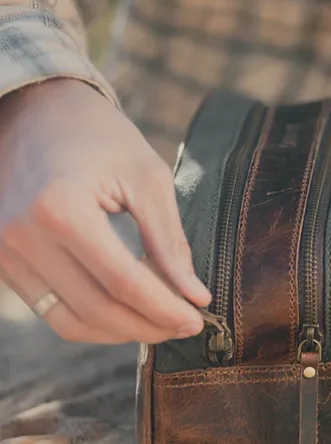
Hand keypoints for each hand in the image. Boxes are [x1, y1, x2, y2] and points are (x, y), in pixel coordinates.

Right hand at [0, 79, 209, 343]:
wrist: (39, 111)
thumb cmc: (101, 138)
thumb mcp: (148, 180)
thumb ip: (170, 243)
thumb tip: (196, 296)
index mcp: (61, 209)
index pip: (124, 282)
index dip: (166, 309)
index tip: (197, 320)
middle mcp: (23, 236)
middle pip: (97, 310)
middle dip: (149, 326)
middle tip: (186, 325)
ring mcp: (4, 252)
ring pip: (71, 322)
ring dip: (121, 332)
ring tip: (160, 322)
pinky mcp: (3, 260)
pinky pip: (51, 310)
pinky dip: (93, 320)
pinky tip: (127, 311)